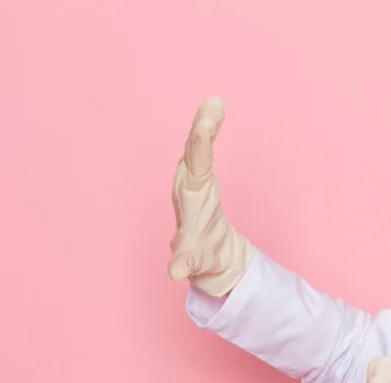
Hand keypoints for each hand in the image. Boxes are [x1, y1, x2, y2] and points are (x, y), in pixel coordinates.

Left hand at [167, 97, 251, 296]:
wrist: (201, 256)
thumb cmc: (200, 257)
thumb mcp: (195, 263)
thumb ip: (186, 265)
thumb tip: (175, 274)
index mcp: (191, 199)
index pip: (196, 168)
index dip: (201, 146)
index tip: (204, 126)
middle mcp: (188, 183)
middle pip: (194, 150)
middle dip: (202, 127)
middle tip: (213, 103)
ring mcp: (193, 179)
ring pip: (196, 146)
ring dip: (204, 123)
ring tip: (214, 102)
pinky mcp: (200, 176)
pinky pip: (203, 148)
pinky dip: (208, 129)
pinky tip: (215, 110)